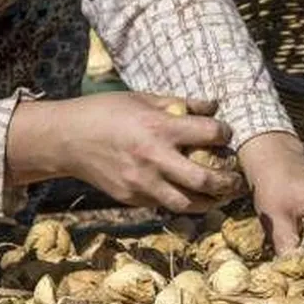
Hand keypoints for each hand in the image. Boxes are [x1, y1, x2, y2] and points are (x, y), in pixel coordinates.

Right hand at [7, 92, 245, 213]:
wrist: (64, 139)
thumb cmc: (105, 112)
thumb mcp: (142, 98)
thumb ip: (181, 103)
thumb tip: (214, 105)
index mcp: (158, 127)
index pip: (208, 134)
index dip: (225, 133)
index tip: (226, 134)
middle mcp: (153, 158)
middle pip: (205, 179)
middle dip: (229, 182)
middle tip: (238, 179)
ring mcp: (142, 182)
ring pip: (188, 203)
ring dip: (211, 202)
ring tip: (223, 196)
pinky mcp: (132, 198)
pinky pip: (165, 205)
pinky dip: (184, 203)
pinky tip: (194, 196)